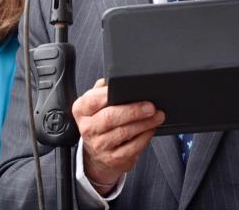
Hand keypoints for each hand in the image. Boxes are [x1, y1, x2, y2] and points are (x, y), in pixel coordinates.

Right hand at [72, 78, 164, 192]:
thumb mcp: (95, 105)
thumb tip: (114, 79)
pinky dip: (145, 137)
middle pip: (110, 117)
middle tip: (150, 106)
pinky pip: (133, 147)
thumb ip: (102, 90)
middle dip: (133, 110)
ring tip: (157, 115)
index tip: (129, 90)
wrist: (97, 155)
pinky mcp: (113, 159)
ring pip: (124, 132)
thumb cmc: (100, 123)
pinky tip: (151, 129)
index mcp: (81, 111)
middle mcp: (87, 128)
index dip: (111, 94)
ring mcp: (100, 145)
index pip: (93, 100)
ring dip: (144, 123)